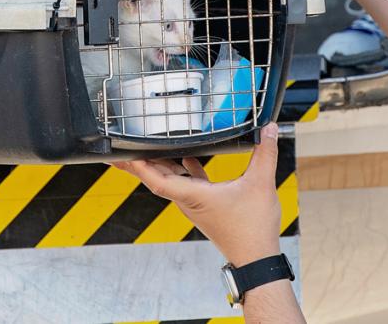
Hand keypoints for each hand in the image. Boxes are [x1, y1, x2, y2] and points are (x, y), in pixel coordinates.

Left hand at [112, 123, 282, 266]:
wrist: (256, 258)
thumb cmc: (253, 229)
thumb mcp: (261, 184)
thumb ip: (265, 153)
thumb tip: (268, 129)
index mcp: (195, 196)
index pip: (158, 180)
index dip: (140, 166)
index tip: (124, 153)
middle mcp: (189, 201)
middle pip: (156, 179)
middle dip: (137, 163)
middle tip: (119, 150)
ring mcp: (195, 205)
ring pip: (170, 181)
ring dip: (158, 165)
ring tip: (145, 148)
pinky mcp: (204, 206)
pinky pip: (187, 184)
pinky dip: (183, 170)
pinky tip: (188, 157)